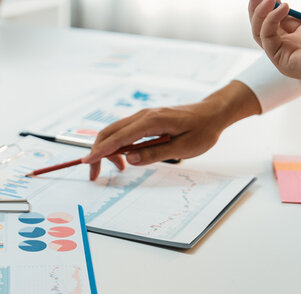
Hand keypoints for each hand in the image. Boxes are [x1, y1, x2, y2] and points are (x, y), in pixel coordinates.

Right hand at [82, 82, 260, 179]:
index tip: (87, 162)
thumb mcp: (182, 148)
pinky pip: (125, 131)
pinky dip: (118, 144)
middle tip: (95, 174)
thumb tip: (129, 159)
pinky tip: (126, 157)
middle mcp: (144, 115)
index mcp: (151, 122)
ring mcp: (144, 116)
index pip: (118, 138)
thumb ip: (154, 153)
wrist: (213, 113)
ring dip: (109, 149)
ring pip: (115, 131)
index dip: (100, 151)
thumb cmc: (203, 130)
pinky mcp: (147, 119)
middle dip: (98, 152)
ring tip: (119, 168)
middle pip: (110, 132)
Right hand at [249, 0, 300, 96]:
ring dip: (259, 12)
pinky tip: (283, 7)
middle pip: (262, 25)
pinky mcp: (282, 60)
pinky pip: (266, 38)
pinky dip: (270, 20)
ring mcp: (285, 53)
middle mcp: (291, 44)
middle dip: (258, 7)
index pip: (278, 18)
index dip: (272, 4)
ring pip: (258, 32)